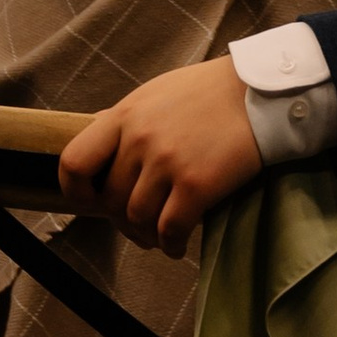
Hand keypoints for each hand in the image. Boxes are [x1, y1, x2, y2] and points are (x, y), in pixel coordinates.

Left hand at [60, 56, 258, 254]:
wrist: (262, 92)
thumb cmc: (211, 92)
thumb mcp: (157, 94)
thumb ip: (127, 120)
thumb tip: (99, 138)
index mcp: (125, 115)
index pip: (75, 162)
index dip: (76, 191)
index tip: (91, 200)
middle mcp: (140, 139)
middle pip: (110, 199)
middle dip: (121, 218)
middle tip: (139, 223)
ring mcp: (168, 163)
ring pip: (137, 219)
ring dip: (145, 235)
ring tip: (159, 236)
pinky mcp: (197, 185)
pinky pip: (169, 230)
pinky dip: (170, 245)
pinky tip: (177, 245)